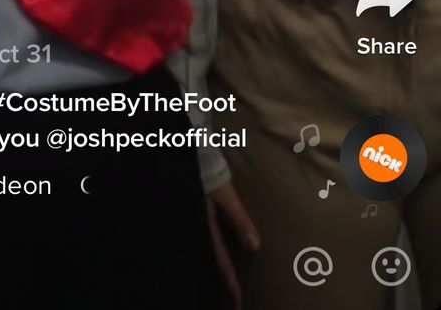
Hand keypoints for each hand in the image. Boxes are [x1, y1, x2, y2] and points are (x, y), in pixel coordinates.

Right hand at [206, 182, 259, 309]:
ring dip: (221, 267)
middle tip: (235, 300)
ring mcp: (196, 219)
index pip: (221, 261)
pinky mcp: (197, 211)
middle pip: (215, 259)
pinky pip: (209, 237)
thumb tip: (255, 246)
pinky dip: (216, 250)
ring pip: (210, 250)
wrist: (188, 149)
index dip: (230, 282)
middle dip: (226, 280)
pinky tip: (220, 253)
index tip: (238, 302)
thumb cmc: (207, 170)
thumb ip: (238, 219)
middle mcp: (200, 226)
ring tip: (230, 282)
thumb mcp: (225, 194)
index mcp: (207, 226)